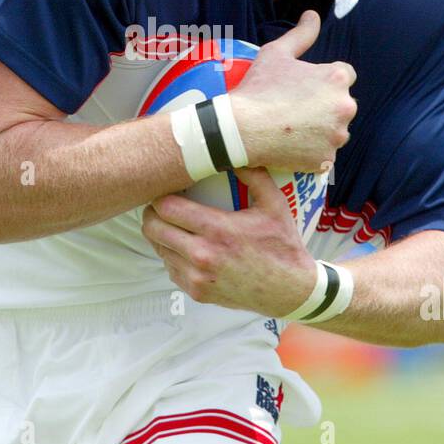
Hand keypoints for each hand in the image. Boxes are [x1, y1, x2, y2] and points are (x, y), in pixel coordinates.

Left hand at [141, 167, 317, 316]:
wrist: (290, 290)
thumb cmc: (282, 246)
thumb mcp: (274, 204)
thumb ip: (254, 175)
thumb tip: (235, 151)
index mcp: (218, 229)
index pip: (166, 208)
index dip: (160, 196)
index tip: (168, 191)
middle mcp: (202, 255)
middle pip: (153, 228)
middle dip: (153, 214)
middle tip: (163, 206)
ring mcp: (197, 277)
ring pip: (158, 249)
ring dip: (162, 235)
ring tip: (175, 225)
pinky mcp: (197, 292)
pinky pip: (170, 269)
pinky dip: (173, 256)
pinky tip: (187, 247)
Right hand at [229, 9, 356, 172]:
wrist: (240, 128)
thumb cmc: (257, 88)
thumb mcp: (276, 53)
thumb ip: (301, 34)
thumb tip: (312, 15)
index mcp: (336, 79)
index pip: (345, 76)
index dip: (323, 82)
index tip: (305, 89)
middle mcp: (344, 107)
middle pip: (341, 105)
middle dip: (324, 107)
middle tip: (294, 110)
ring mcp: (336, 135)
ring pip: (335, 131)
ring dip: (321, 130)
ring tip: (292, 129)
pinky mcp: (326, 159)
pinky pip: (325, 156)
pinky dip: (312, 153)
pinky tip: (292, 146)